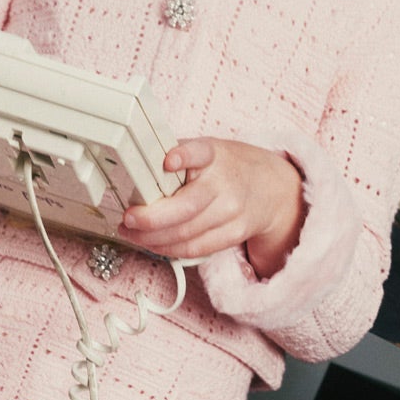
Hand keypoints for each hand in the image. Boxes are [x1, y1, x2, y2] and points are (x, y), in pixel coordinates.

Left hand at [121, 138, 305, 272]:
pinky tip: (152, 243)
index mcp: (214, 155)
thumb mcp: (208, 151)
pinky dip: (169, 249)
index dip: (184, 157)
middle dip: (151, 218)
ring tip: (131, 233)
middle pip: (186, 207)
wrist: (271, 188)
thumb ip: (179, 158)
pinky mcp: (234, 234)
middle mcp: (225, 183)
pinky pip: (195, 248)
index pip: (200, 152)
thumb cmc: (228, 168)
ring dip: (152, 237)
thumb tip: (136, 171)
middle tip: (128, 218)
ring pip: (186, 233)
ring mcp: (232, 211)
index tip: (169, 161)